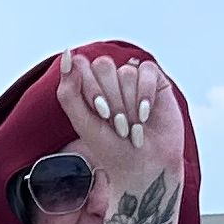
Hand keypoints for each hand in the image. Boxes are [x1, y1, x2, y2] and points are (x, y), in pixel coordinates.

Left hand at [55, 50, 187, 190]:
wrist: (145, 167)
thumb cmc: (112, 149)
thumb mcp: (84, 125)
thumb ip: (68, 93)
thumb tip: (68, 56)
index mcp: (86, 86)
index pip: (81, 65)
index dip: (91, 88)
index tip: (100, 114)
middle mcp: (108, 78)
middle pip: (104, 66)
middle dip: (111, 100)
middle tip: (118, 125)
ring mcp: (132, 77)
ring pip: (126, 72)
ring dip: (130, 105)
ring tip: (134, 126)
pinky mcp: (154, 80)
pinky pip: (146, 71)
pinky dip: (145, 94)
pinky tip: (146, 115)